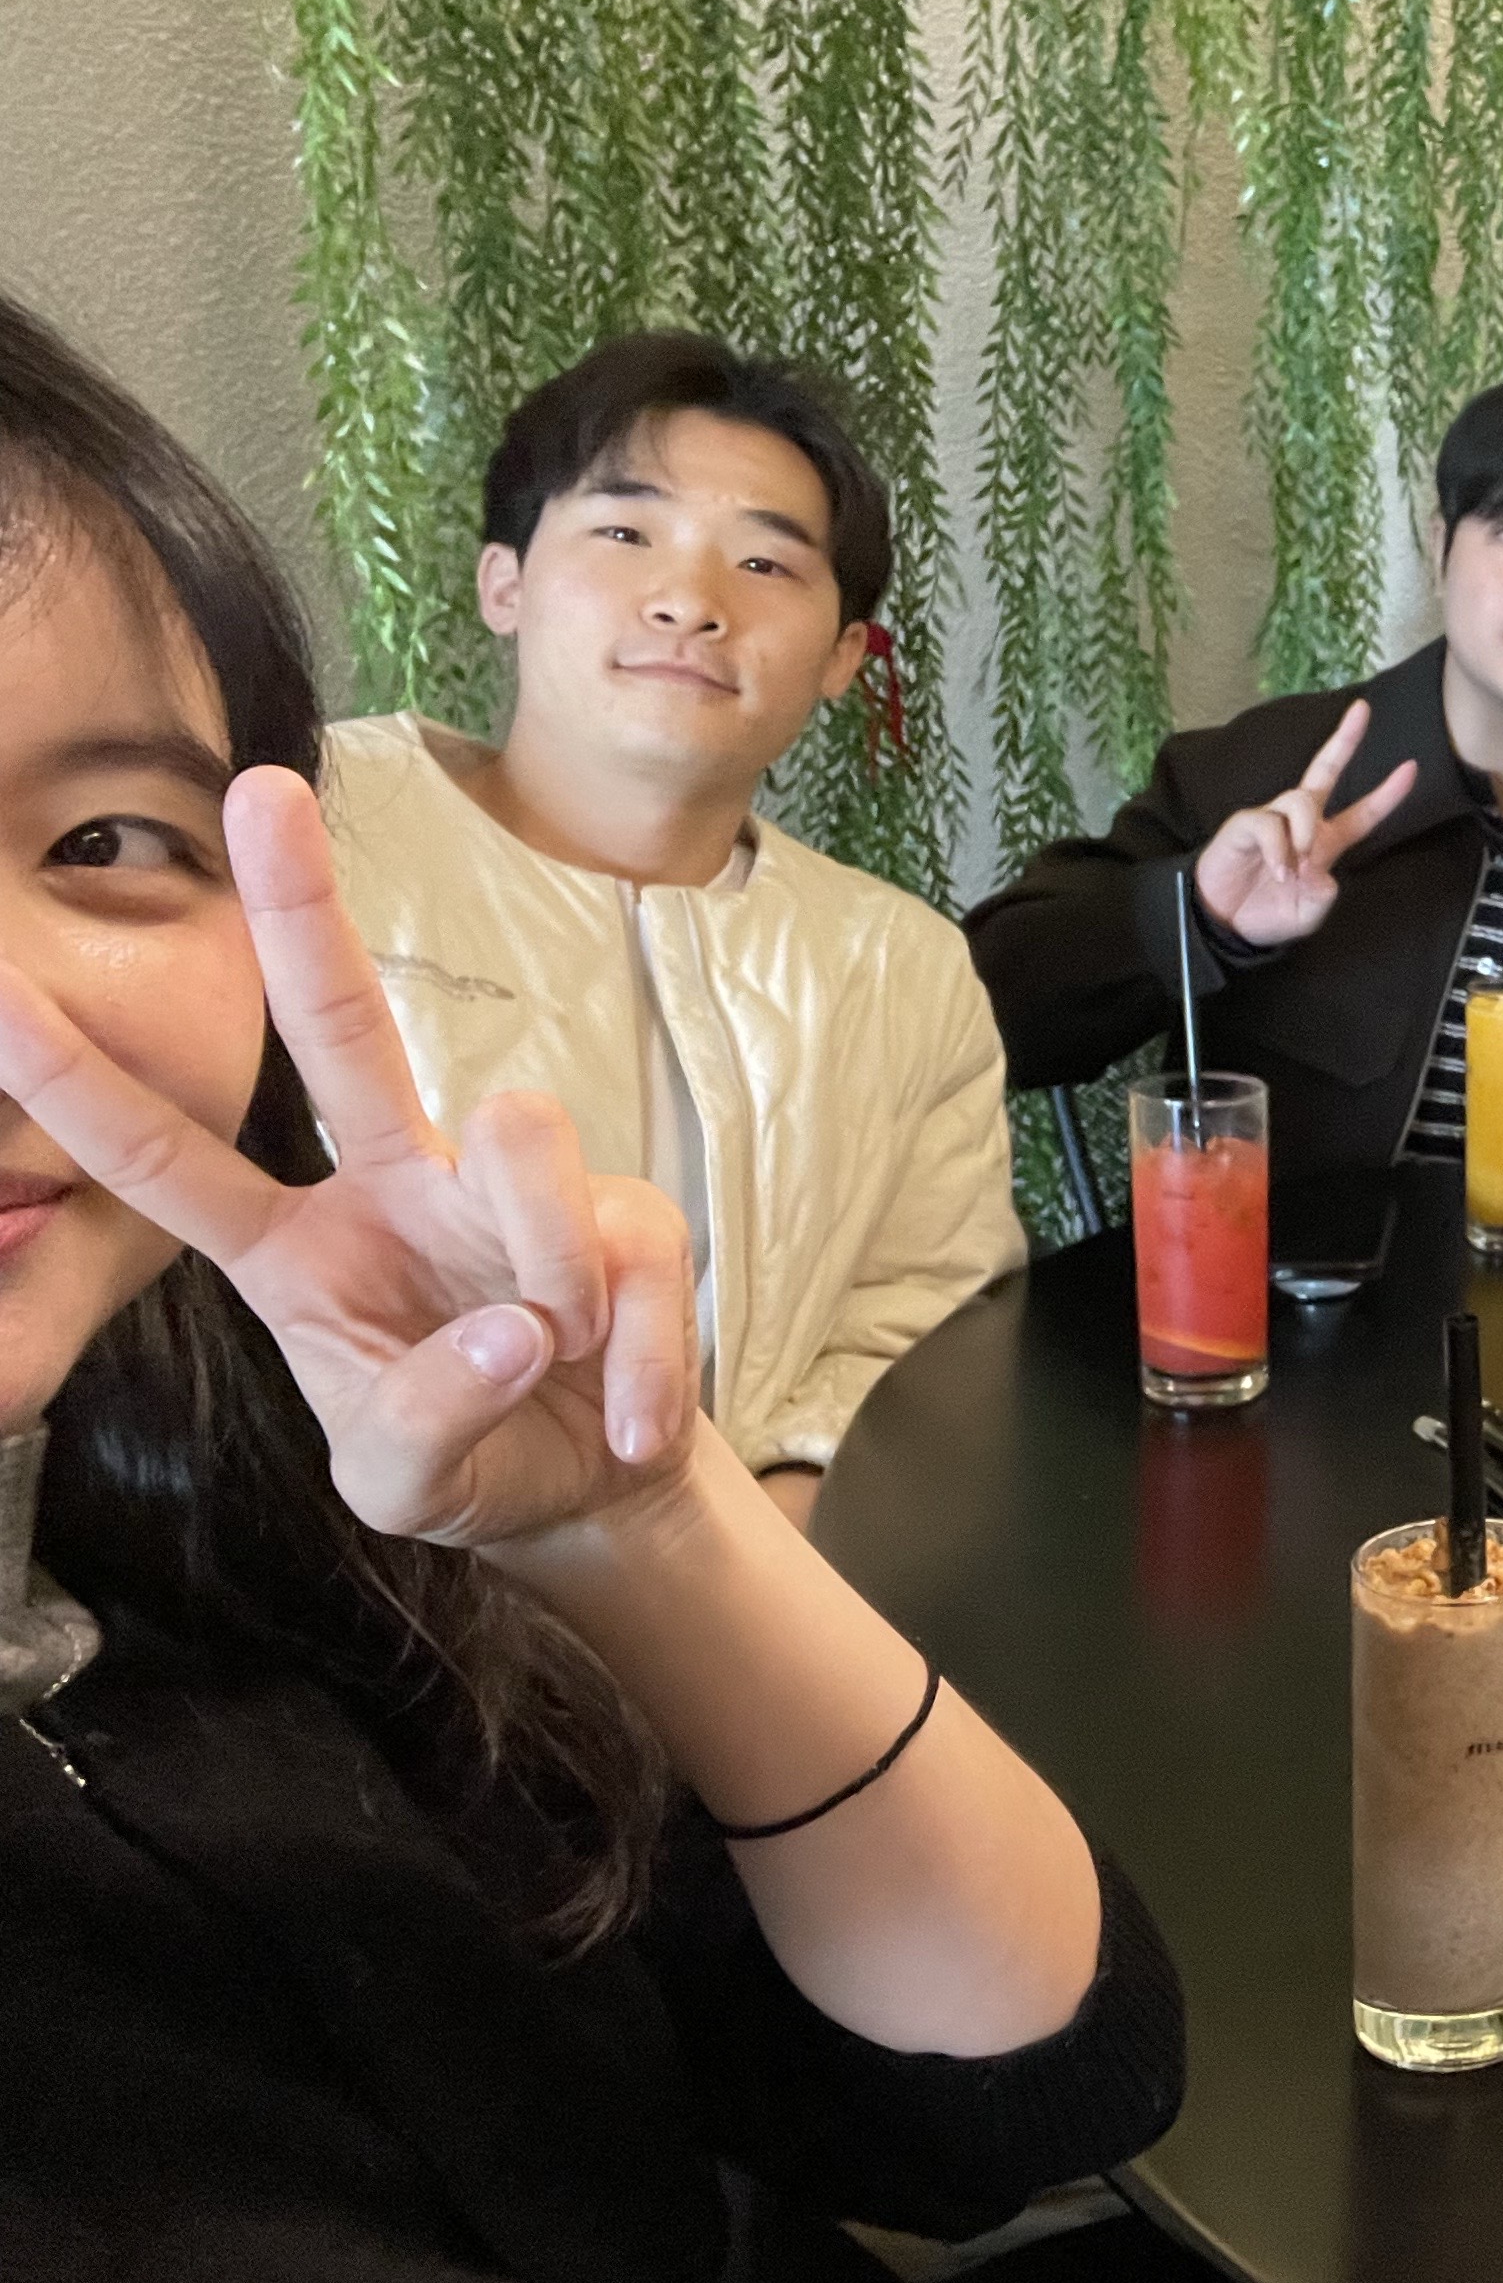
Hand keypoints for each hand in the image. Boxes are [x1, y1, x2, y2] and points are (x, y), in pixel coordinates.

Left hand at [0, 770, 699, 1551]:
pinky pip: (632, 1252)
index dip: (82, 1086)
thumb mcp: (404, 1487)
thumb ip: (429, 1419)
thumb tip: (520, 1331)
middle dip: (302, 911)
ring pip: (519, 1133)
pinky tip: (630, 1422)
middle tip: (262, 793)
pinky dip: (641, 1357)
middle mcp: (396, 1188)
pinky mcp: (622, 1216)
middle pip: (344, 1030)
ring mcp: (513, 1191)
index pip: (170, 1163)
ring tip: (559, 1361)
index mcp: (297, 1252)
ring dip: (547, 1264)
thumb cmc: (474, 1463)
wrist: (600, 1488)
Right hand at [1191, 699, 1418, 946]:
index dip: (1387, 794)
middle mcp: (1301, 823)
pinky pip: (1268, 823)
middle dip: (1345, 740)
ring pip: (1300, 800)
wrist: (1226, 923)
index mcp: (1326, 842)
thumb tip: (1323, 875)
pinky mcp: (1246, 824)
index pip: (1363, 814)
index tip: (1411, 768)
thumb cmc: (1268, 913)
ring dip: (1304, 832)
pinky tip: (1278, 871)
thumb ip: (1322, 898)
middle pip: (1325, 770)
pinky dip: (1277, 848)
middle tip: (1364, 710)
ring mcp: (1273, 819)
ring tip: (1297, 864)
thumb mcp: (1306, 915)